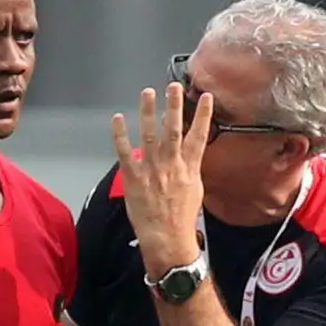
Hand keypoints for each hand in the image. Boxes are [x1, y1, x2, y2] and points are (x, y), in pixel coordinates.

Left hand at [111, 84, 208, 276]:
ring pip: (150, 136)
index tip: (207, 97)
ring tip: (148, 93)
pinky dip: (120, 135)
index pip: (199, 137)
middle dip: (174, 106)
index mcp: (188, 169)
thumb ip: (190, 169)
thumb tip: (190, 156)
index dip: (204, 116)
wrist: (167, 238)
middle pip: (173, 130)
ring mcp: (151, 170)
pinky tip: (118, 118)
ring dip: (148, 112)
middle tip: (173, 86)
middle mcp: (171, 166)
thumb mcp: (195, 191)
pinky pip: (125, 153)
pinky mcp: (133, 178)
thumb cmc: (182, 218)